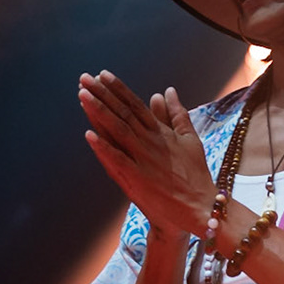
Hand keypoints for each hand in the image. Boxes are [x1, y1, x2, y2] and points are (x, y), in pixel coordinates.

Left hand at [79, 71, 214, 236]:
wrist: (200, 208)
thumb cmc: (195, 175)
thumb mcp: (190, 140)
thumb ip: (176, 114)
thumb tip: (166, 91)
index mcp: (161, 132)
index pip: (135, 105)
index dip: (118, 89)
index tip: (102, 74)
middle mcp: (150, 142)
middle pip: (122, 113)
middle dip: (102, 94)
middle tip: (84, 78)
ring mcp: (143, 160)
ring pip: (117, 130)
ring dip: (98, 112)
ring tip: (82, 95)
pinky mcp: (137, 180)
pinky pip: (117, 160)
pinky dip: (104, 148)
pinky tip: (89, 135)